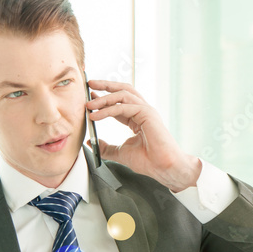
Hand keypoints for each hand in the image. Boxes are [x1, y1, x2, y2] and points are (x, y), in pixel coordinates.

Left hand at [84, 79, 201, 191]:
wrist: (163, 168)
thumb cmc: (149, 161)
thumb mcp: (121, 153)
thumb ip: (106, 147)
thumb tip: (91, 143)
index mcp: (138, 118)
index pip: (120, 103)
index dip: (104, 99)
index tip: (90, 99)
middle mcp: (143, 111)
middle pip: (123, 90)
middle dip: (105, 85)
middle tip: (89, 84)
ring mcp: (146, 110)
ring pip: (122, 95)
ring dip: (104, 98)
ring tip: (89, 105)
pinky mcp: (147, 113)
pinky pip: (124, 107)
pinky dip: (108, 110)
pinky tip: (96, 116)